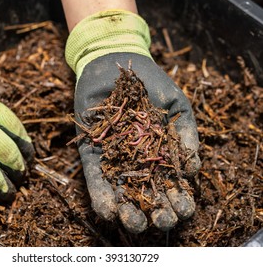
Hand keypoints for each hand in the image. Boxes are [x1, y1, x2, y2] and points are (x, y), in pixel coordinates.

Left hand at [65, 10, 200, 232]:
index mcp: (161, 155)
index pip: (172, 185)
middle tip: (162, 220)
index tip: (184, 210)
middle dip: (156, 212)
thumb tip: (194, 170)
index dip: (179, 200)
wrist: (115, 64)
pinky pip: (96, 178)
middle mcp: (137, 162)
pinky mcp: (91, 153)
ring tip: (134, 222)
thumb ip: (186, 135)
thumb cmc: (151, 84)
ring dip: (128, 211)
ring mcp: (114, 159)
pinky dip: (101, 195)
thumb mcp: (176, 107)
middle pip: (148, 195)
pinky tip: (108, 211)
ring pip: (122, 193)